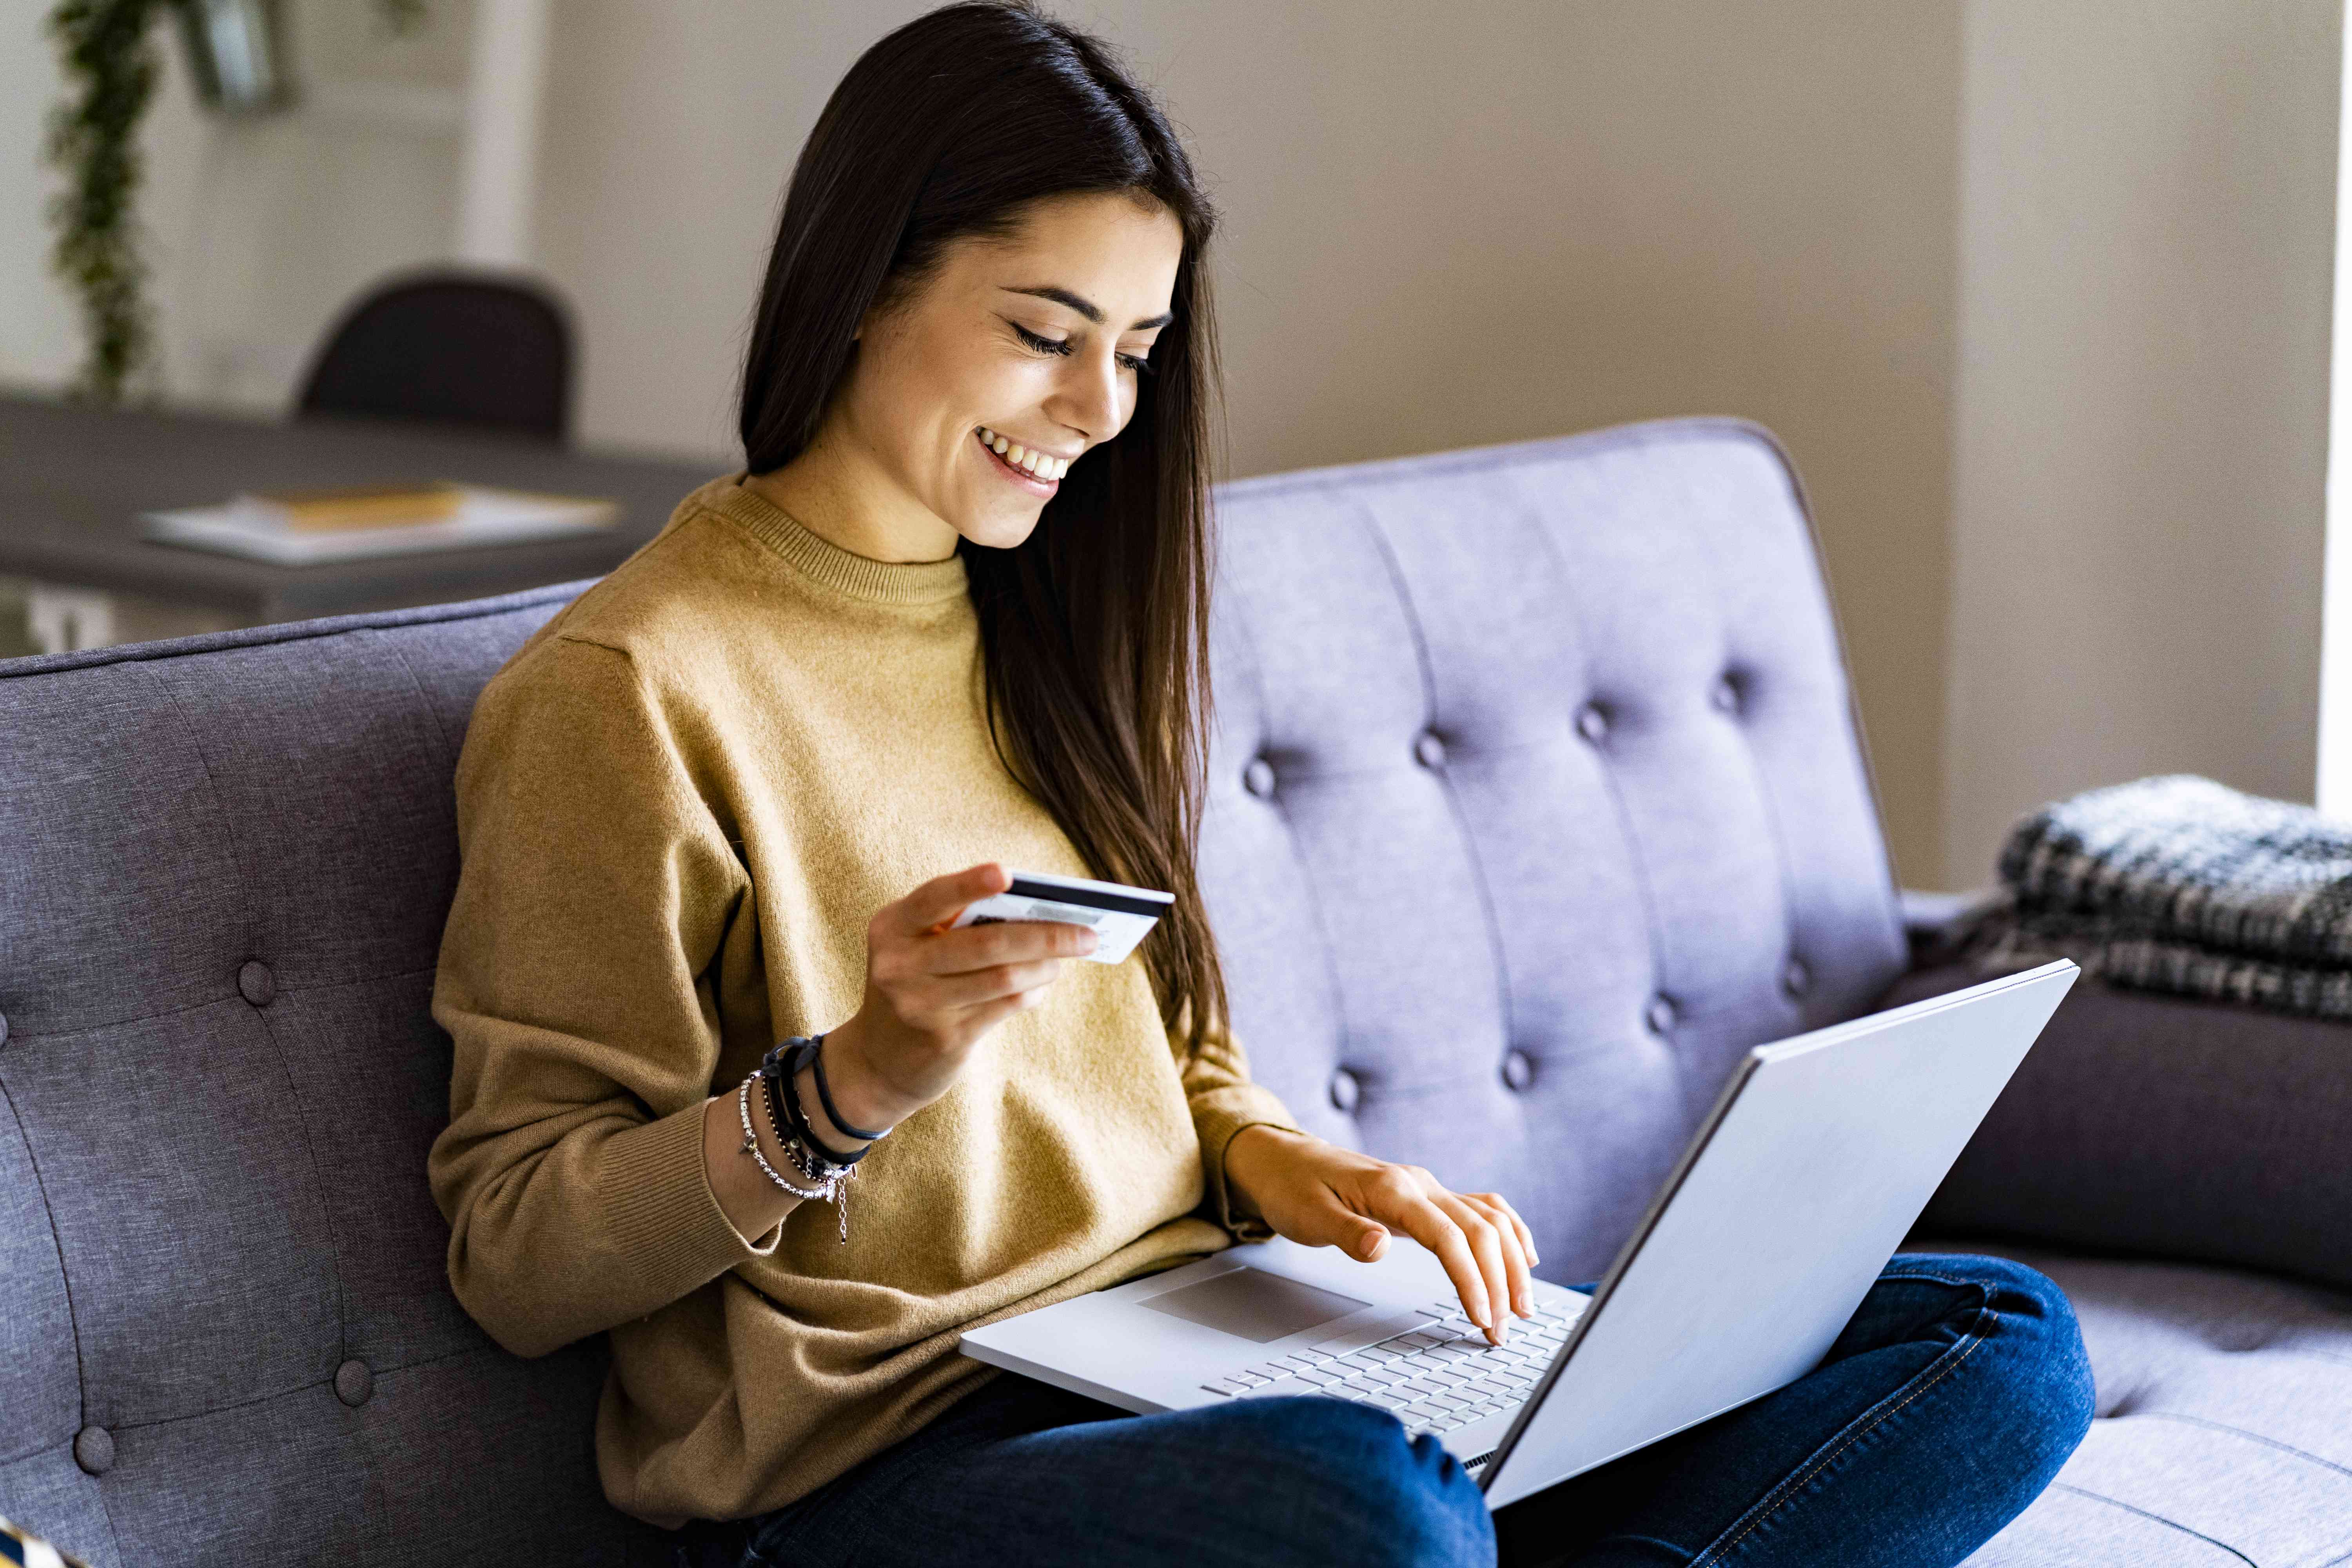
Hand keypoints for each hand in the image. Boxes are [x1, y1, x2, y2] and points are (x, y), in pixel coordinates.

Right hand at [818, 863, 1098, 1133]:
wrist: (878, 1060)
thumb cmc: (914, 983)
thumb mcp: (916, 948)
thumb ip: (958, 925)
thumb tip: (1037, 912)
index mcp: (891, 927)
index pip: (934, 898)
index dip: (970, 884)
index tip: (1007, 874)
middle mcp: (899, 964)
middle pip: (987, 942)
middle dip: (1046, 935)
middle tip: (1088, 934)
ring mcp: (920, 1004)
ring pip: (1003, 977)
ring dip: (1046, 966)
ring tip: (1065, 959)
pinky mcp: (945, 1038)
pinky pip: (1004, 1005)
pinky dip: (1032, 991)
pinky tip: (1042, 984)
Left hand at [1223, 1125, 1539, 1344]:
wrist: (1282, 1159)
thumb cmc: (1292, 1187)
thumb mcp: (1307, 1216)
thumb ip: (1346, 1233)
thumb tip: (1379, 1247)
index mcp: (1392, 1190)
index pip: (1448, 1235)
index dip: (1471, 1278)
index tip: (1482, 1316)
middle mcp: (1418, 1183)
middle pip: (1480, 1229)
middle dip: (1500, 1281)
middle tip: (1504, 1330)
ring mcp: (1427, 1187)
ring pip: (1489, 1219)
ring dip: (1512, 1261)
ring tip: (1523, 1306)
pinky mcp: (1427, 1195)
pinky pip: (1482, 1208)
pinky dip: (1509, 1231)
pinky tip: (1525, 1255)